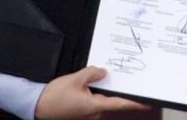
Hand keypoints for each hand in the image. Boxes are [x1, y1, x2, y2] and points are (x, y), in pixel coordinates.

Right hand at [34, 66, 149, 118]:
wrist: (36, 106)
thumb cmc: (54, 98)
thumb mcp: (74, 79)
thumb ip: (92, 73)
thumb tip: (102, 72)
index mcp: (95, 106)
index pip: (121, 104)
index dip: (136, 102)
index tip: (149, 100)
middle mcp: (94, 113)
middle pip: (110, 99)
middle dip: (112, 88)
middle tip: (113, 77)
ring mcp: (88, 114)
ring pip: (100, 99)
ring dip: (100, 90)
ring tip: (92, 79)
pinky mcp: (82, 112)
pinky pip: (92, 101)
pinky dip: (93, 93)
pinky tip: (86, 85)